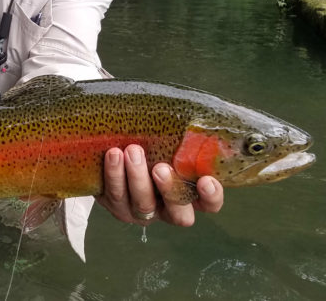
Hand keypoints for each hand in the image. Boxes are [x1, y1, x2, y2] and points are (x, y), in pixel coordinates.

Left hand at [95, 144, 223, 226]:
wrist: (113, 147)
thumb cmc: (152, 141)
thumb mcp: (169, 138)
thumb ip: (182, 134)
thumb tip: (191, 112)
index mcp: (190, 193)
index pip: (210, 203)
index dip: (211, 196)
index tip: (205, 180)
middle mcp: (169, 209)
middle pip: (178, 214)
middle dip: (169, 189)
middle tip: (160, 168)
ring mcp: (143, 211)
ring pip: (143, 203)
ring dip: (137, 177)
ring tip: (132, 151)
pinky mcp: (118, 206)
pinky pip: (115, 195)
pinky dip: (114, 174)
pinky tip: (113, 155)